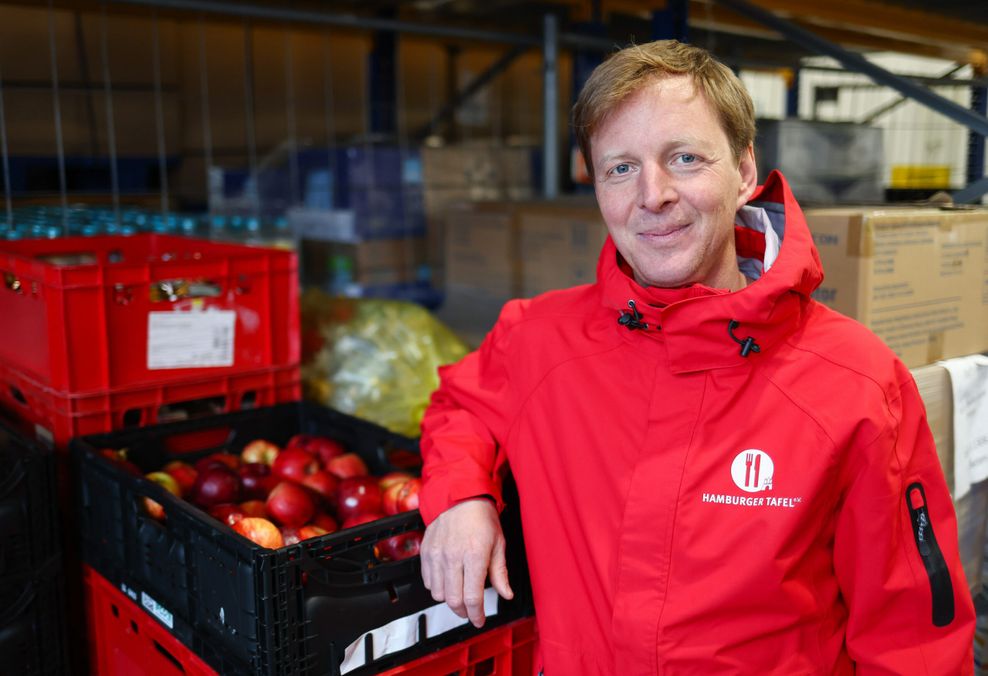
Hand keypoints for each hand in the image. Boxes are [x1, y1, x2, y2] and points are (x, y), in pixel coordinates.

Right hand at [420, 497, 513, 627]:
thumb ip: (500, 573)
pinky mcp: (426, 552)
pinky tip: (448, 580)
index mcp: (474, 555)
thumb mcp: (498, 545)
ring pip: (438, 594)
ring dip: (449, 599)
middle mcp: (453, 556)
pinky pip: (427, 581)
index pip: (473, 597)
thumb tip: (506, 594)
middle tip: (470, 611)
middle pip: (453, 600)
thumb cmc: (483, 520)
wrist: (461, 498)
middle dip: (463, 612)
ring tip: (459, 593)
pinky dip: (437, 587)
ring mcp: (437, 554)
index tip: (479, 620)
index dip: (476, 615)